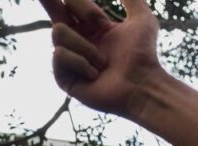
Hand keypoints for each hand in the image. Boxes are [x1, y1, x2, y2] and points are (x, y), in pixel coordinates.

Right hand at [40, 0, 163, 116]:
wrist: (142, 85)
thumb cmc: (144, 55)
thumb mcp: (141, 19)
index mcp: (91, 27)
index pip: (71, 3)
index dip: (75, 0)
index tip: (78, 7)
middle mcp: (77, 41)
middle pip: (53, 11)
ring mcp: (69, 60)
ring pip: (58, 31)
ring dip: (86, 45)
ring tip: (103, 63)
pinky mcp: (64, 78)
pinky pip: (59, 54)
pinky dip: (81, 62)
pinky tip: (95, 75)